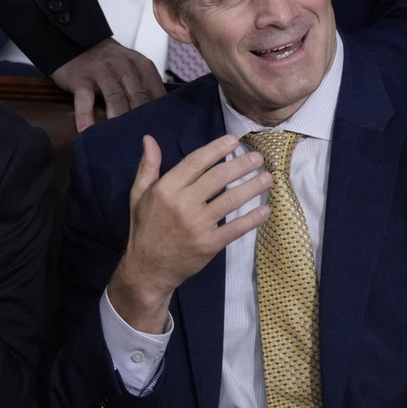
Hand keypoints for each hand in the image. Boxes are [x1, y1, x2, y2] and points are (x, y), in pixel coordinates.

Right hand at [50, 38, 165, 131]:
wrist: (79, 43)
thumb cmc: (111, 64)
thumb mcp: (134, 70)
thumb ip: (147, 90)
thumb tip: (160, 121)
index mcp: (143, 67)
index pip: (157, 93)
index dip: (160, 116)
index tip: (162, 135)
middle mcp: (126, 67)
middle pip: (138, 97)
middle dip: (142, 121)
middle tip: (144, 142)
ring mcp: (103, 71)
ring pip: (115, 98)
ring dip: (119, 120)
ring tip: (121, 140)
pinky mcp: (82, 77)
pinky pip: (85, 99)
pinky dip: (85, 116)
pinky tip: (86, 131)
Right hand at [108, 134, 272, 332]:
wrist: (148, 268)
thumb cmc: (145, 229)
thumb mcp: (139, 195)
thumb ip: (148, 166)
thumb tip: (149, 139)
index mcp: (166, 189)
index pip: (196, 162)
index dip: (217, 149)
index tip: (234, 140)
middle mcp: (183, 204)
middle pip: (218, 178)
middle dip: (241, 165)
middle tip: (258, 158)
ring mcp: (197, 225)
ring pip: (231, 200)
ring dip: (253, 187)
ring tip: (268, 178)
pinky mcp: (209, 244)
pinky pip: (235, 228)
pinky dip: (252, 218)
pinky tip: (265, 210)